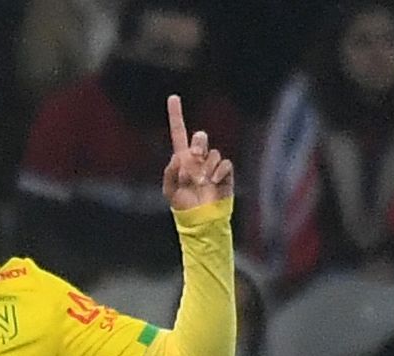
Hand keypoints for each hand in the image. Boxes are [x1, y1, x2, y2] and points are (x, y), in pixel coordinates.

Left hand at [162, 95, 232, 209]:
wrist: (201, 219)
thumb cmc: (183, 206)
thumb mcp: (169, 190)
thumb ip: (170, 172)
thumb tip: (180, 156)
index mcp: (182, 159)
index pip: (178, 134)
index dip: (176, 116)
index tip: (172, 97)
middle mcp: (198, 158)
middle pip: (199, 138)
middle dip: (198, 143)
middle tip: (195, 156)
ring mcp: (212, 165)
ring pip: (212, 152)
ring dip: (206, 167)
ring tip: (201, 182)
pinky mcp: (224, 172)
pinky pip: (224, 163)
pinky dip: (218, 171)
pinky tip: (213, 182)